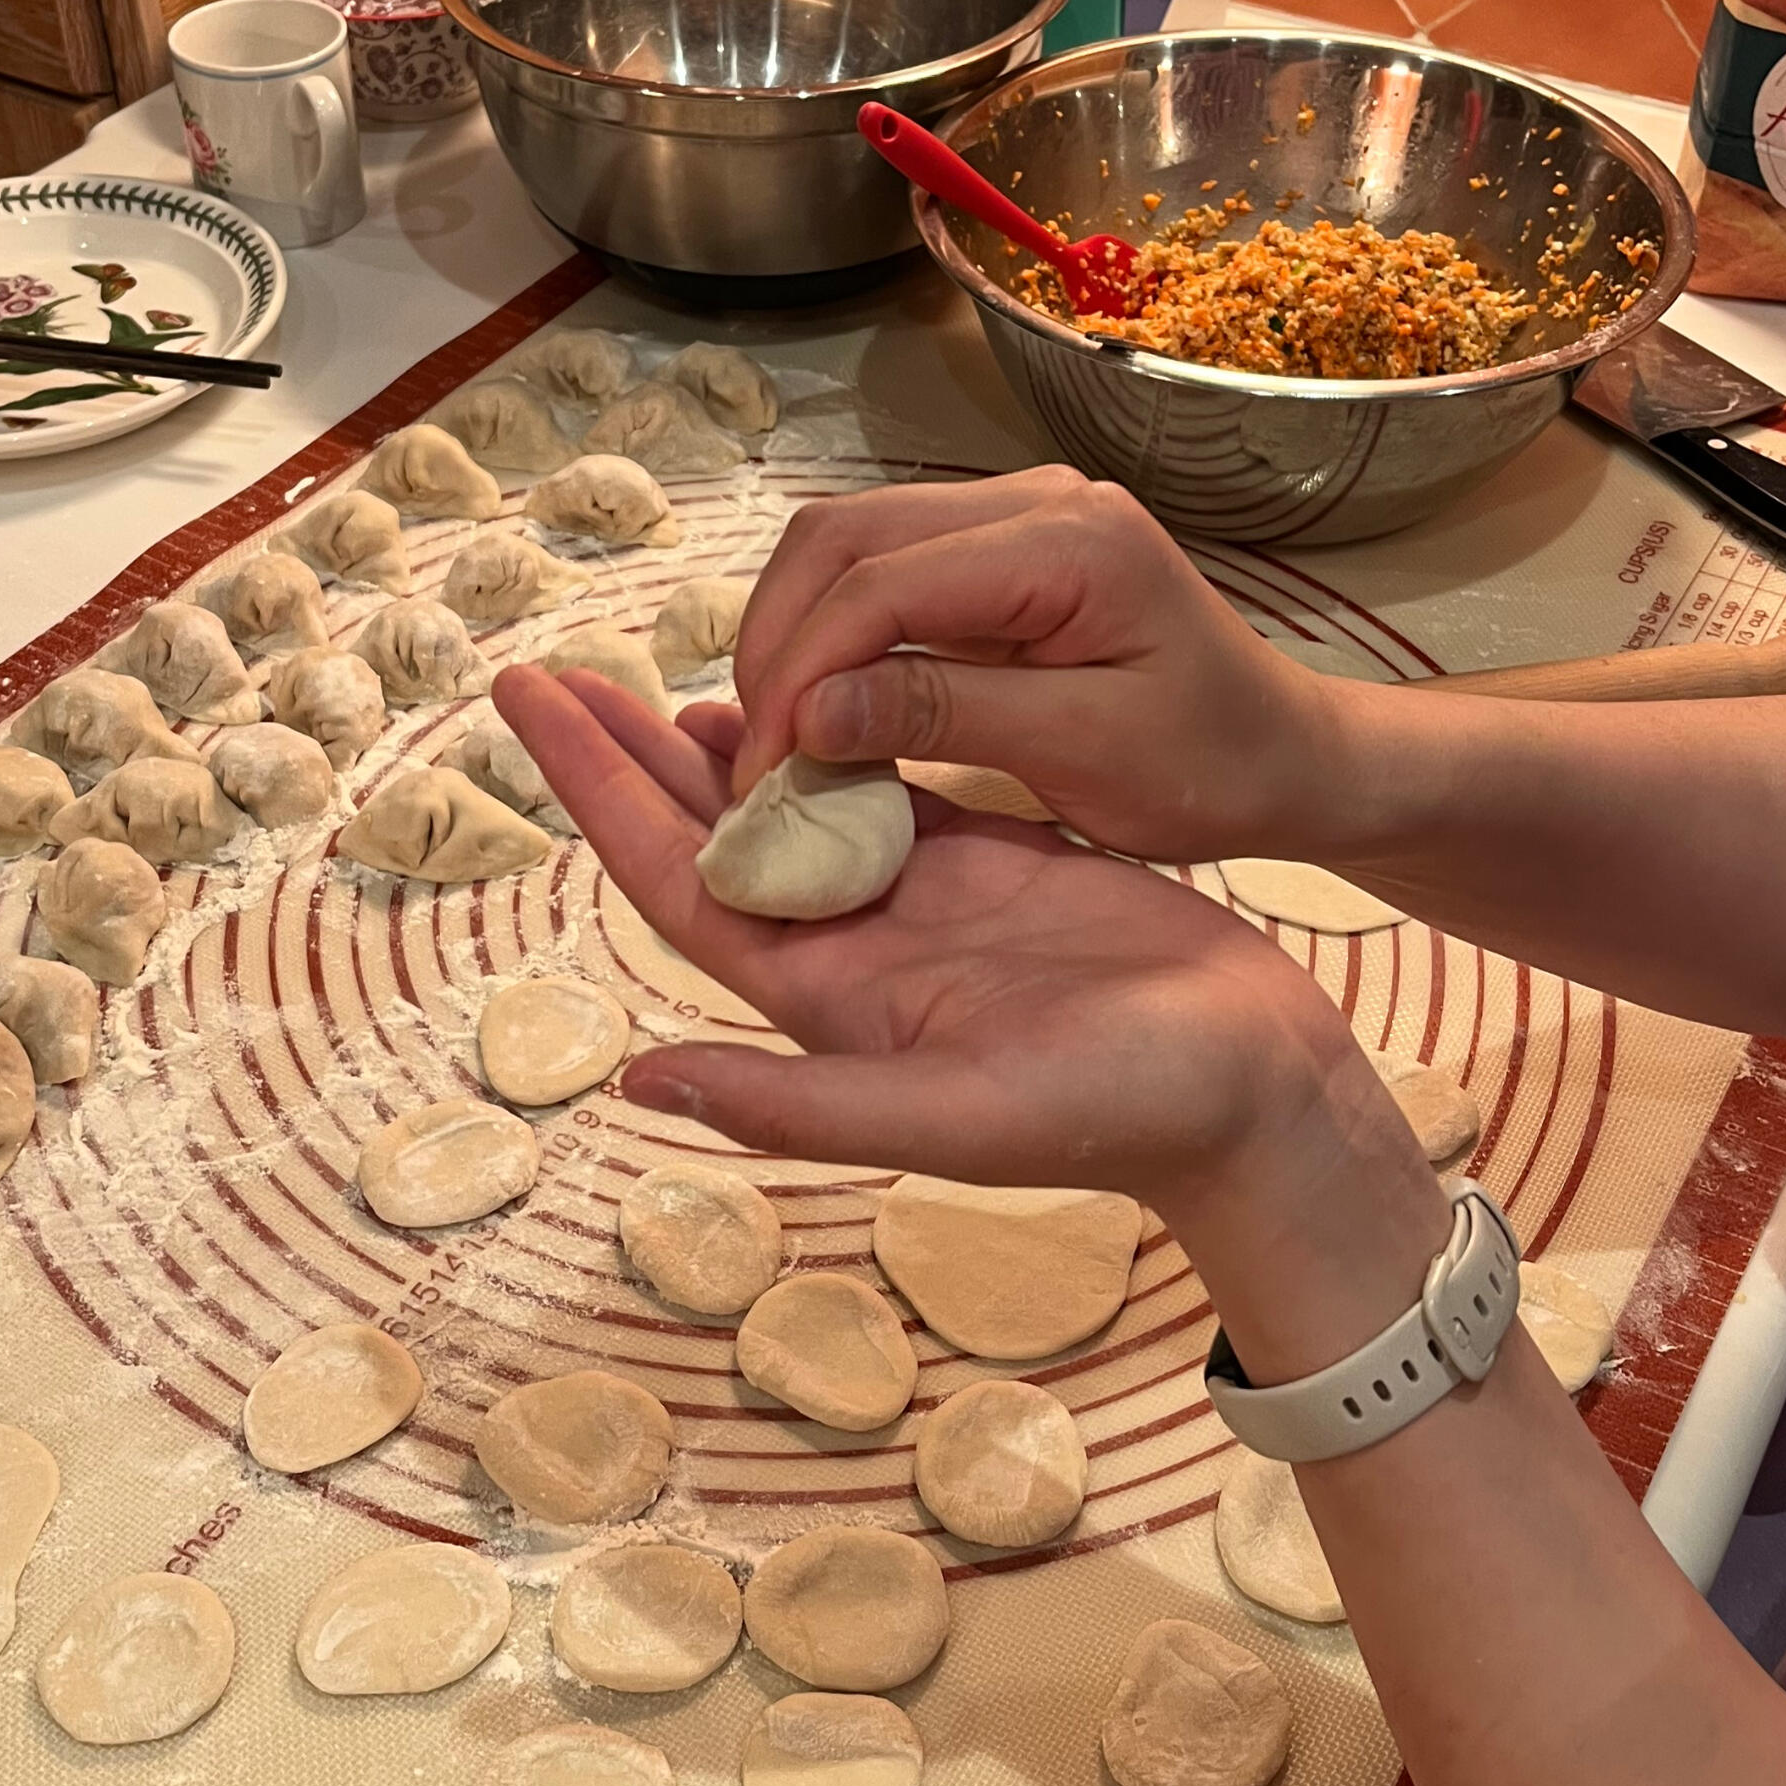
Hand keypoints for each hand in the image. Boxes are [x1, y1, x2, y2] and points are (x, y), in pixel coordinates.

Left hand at [494, 664, 1446, 1375]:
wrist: (1255, 1087)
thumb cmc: (1124, 1109)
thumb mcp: (955, 1115)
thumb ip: (800, 1105)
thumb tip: (640, 1078)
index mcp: (825, 1005)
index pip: (679, 884)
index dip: (601, 795)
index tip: (531, 702)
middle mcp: (848, 956)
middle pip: (707, 840)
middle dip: (625, 758)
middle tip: (549, 670)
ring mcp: (912, 914)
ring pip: (783, 810)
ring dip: (712, 744)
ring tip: (639, 677)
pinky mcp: (980, 873)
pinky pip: (875, 792)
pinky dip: (823, 741)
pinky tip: (788, 696)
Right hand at [727, 465, 1342, 861]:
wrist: (1284, 753)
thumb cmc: (1209, 765)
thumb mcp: (1084, 753)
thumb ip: (946, 716)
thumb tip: (810, 714)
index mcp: (1069, 541)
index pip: (882, 581)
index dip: (803, 671)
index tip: (766, 769)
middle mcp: (1032, 499)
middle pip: (844, 538)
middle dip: (779, 642)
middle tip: (756, 753)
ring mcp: (1011, 515)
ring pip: (847, 545)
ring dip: (795, 634)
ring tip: (779, 735)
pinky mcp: (996, 551)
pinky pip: (882, 571)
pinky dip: (832, 634)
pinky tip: (821, 707)